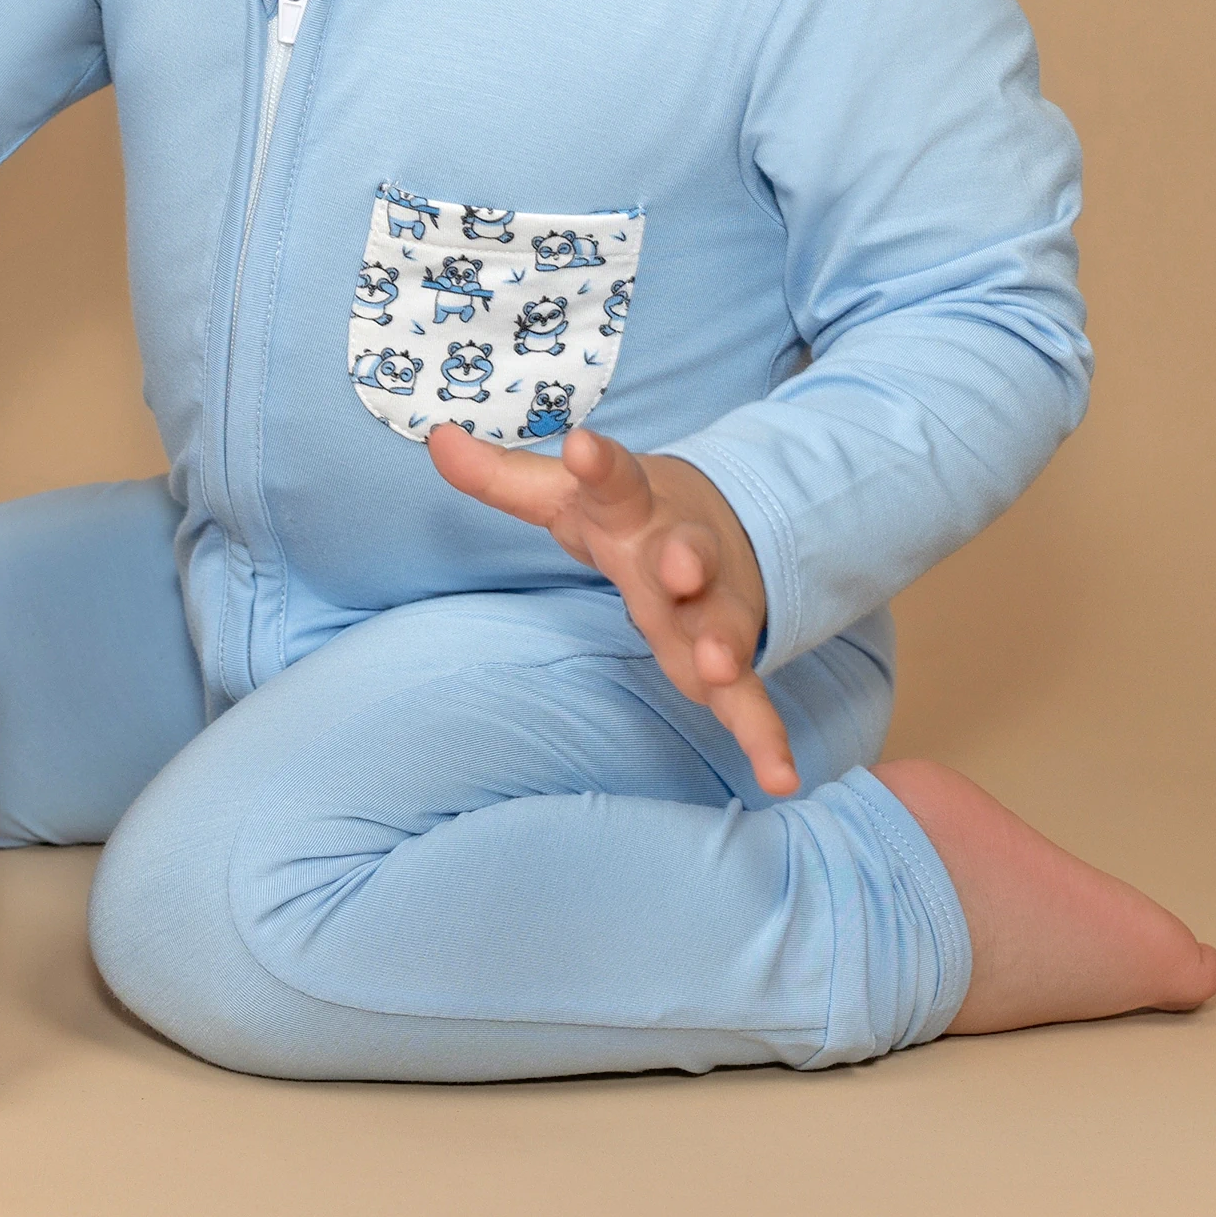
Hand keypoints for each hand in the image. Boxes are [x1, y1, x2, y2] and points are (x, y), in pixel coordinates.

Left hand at [424, 421, 795, 795]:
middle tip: (680, 569)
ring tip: (716, 667)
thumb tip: (436, 439)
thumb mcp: (566, 494)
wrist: (725, 528)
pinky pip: (751, 700)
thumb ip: (501, 476)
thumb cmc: (627, 514)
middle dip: (684, 560)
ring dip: (720, 644)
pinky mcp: (728, 659)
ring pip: (719, 623)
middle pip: (683, 552)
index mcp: (634, 505)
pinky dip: (765, 737)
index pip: (613, 480)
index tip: (582, 448)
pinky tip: (779, 777)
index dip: (598, 465)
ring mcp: (710, 605)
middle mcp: (680, 550)